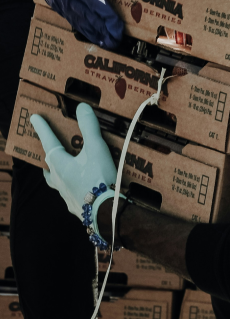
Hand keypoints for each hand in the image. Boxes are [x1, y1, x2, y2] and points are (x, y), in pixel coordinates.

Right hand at [22, 0, 124, 49]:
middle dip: (105, 32)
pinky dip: (82, 28)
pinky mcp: (56, 3)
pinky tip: (90, 35)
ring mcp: (61, 1)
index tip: (119, 28)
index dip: (109, 19)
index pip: (98, 5)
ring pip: (80, 22)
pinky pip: (71, 19)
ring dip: (94, 34)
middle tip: (117, 41)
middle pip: (90, 19)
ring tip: (106, 44)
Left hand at [30, 103, 117, 219]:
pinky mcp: (76, 206)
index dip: (42, 128)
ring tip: (63, 169)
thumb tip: (82, 107)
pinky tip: (80, 188)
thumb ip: (89, 127)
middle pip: (49, 165)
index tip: (34, 118)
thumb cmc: (99, 178)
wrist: (106, 211)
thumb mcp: (96, 148)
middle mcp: (58, 180)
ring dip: (57, 173)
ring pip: (56, 181)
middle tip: (51, 148)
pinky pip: (69, 193)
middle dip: (49, 154)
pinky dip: (72, 187)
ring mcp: (65, 195)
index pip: (48, 141)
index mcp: (60, 164)